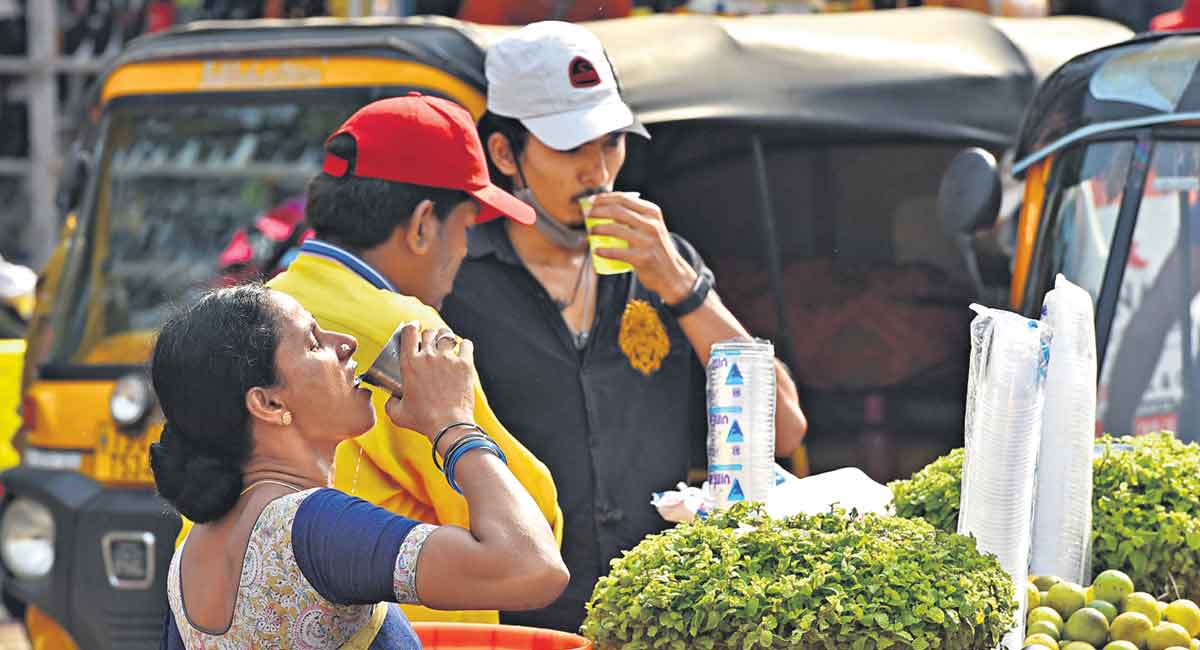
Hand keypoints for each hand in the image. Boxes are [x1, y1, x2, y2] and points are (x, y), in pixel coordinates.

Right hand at [384, 325, 475, 440]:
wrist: (448, 425)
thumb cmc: (423, 420)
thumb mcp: (397, 414)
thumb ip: (390, 402)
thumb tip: (391, 397)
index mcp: (410, 363)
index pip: (409, 332)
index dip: (412, 326)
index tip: (414, 327)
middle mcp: (428, 357)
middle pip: (429, 332)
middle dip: (429, 335)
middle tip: (432, 343)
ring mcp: (448, 359)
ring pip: (446, 335)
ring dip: (445, 338)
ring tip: (447, 344)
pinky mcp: (465, 364)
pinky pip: (466, 345)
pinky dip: (464, 346)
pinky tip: (463, 351)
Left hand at [587, 193, 697, 303]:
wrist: (671, 273)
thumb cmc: (655, 248)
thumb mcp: (651, 227)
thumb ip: (634, 217)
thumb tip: (603, 210)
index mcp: (652, 213)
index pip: (624, 199)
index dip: (604, 198)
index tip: (591, 201)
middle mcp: (651, 224)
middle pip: (618, 211)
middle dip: (598, 211)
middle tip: (587, 215)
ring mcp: (647, 241)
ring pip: (616, 229)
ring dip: (598, 229)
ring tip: (591, 232)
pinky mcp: (642, 258)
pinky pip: (618, 252)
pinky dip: (604, 251)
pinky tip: (596, 250)